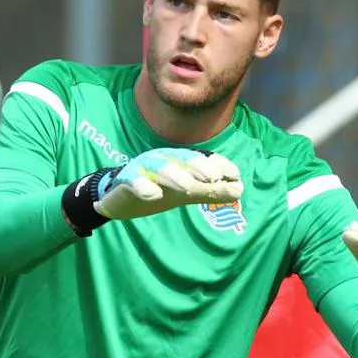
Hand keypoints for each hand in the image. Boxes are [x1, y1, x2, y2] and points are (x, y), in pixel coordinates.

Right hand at [93, 148, 242, 220]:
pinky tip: (152, 194)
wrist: (117, 198)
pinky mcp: (124, 180)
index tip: (235, 175)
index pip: (200, 159)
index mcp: (178, 161)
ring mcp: (142, 168)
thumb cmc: (156, 190)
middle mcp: (162, 160)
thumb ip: (211, 191)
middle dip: (198, 166)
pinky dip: (141, 185)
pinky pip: (132, 180)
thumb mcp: (186, 192)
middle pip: (181, 158)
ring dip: (173, 174)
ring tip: (188, 187)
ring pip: (158, 166)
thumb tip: (240, 189)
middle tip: (214, 178)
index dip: (217, 164)